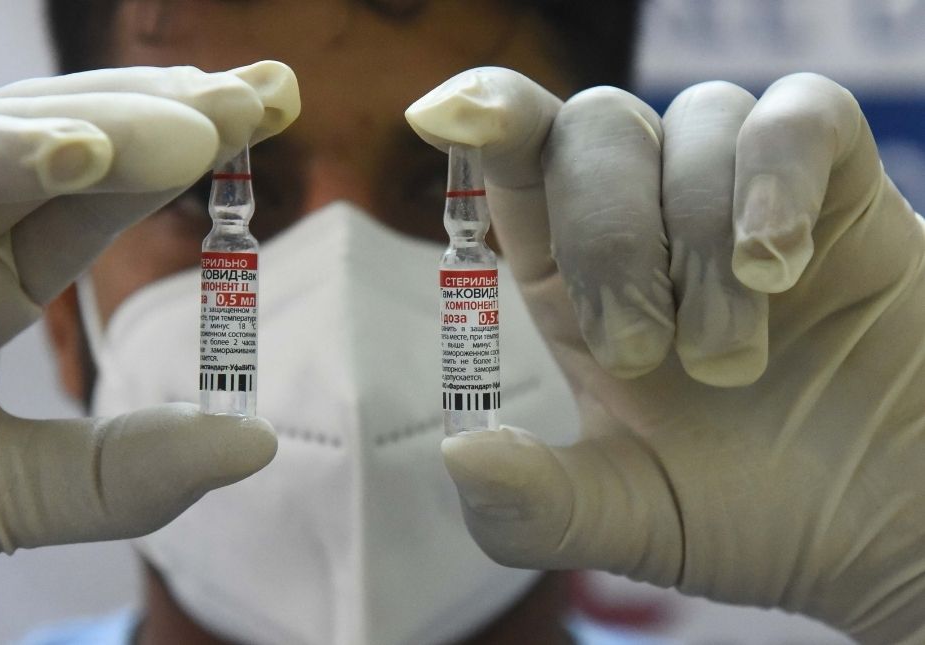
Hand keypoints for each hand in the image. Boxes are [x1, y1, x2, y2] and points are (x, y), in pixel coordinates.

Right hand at [0, 61, 298, 626]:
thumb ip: (119, 474)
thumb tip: (258, 443)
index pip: (103, 199)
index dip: (186, 154)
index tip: (270, 111)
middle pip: (62, 147)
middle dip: (163, 113)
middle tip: (266, 88)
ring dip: (93, 125)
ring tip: (197, 123)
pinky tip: (72, 152)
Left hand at [407, 69, 924, 642]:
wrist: (885, 529)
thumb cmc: (750, 512)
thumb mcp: (627, 520)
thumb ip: (536, 505)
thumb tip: (460, 454)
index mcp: (575, 279)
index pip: (519, 162)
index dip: (486, 120)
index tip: (453, 113)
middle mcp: (650, 219)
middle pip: (594, 131)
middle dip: (606, 238)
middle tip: (642, 353)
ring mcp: (742, 197)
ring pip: (695, 120)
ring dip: (698, 240)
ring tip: (733, 357)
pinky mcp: (840, 189)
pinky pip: (797, 117)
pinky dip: (775, 174)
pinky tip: (777, 260)